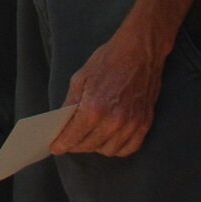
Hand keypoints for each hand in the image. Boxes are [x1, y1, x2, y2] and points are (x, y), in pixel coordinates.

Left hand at [52, 28, 164, 157]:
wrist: (140, 51)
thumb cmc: (109, 60)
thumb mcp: (81, 77)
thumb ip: (71, 102)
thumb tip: (62, 121)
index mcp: (94, 108)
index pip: (73, 136)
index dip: (62, 144)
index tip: (56, 148)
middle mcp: (113, 121)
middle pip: (89, 146)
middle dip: (76, 146)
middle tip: (70, 141)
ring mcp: (131, 124)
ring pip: (108, 150)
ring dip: (96, 147)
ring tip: (90, 138)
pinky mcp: (144, 124)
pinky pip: (129, 148)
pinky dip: (117, 148)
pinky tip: (109, 139)